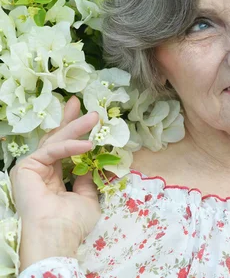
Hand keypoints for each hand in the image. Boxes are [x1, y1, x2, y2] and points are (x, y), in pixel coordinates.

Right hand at [11, 95, 100, 269]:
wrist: (58, 234)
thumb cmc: (72, 221)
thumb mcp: (87, 196)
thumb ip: (86, 179)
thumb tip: (91, 164)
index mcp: (53, 178)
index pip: (63, 149)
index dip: (74, 132)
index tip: (87, 117)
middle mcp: (41, 171)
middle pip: (56, 139)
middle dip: (70, 120)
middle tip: (81, 103)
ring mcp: (32, 168)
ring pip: (55, 141)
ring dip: (75, 127)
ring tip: (95, 117)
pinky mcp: (26, 167)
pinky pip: (52, 150)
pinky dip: (70, 145)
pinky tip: (88, 145)